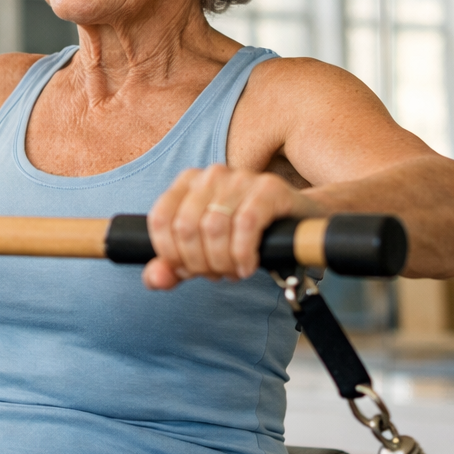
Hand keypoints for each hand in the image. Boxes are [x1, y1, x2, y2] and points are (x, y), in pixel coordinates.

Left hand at [143, 164, 319, 289]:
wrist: (299, 221)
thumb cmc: (246, 235)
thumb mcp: (205, 251)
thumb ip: (173, 266)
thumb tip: (154, 279)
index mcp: (188, 183)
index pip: (160, 219)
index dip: (170, 254)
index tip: (188, 270)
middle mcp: (211, 175)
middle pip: (186, 228)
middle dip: (199, 262)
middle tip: (217, 274)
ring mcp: (240, 178)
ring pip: (214, 228)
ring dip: (222, 262)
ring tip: (234, 271)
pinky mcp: (269, 188)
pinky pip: (245, 225)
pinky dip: (242, 254)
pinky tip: (248, 266)